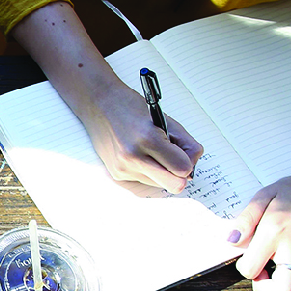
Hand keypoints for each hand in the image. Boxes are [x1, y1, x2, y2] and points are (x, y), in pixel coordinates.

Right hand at [84, 81, 204, 195]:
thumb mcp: (165, 119)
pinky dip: (147, 169)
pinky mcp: (117, 174)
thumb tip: (192, 165)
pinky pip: (144, 180)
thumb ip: (185, 143)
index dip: (188, 161)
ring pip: (159, 184)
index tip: (184, 153)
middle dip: (178, 174)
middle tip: (174, 159)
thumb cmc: (131, 107)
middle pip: (174, 185)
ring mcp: (123, 168)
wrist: (99, 104)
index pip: (183, 168)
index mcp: (148, 139)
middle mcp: (133, 157)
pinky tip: (138, 153)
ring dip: (161, 171)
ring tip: (151, 151)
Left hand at [227, 165, 290, 290]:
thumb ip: (246, 219)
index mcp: (274, 232)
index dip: (244, 268)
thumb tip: (232, 240)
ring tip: (279, 274)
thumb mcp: (265, 195)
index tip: (247, 258)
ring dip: (289, 288)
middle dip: (267, 289)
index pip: (252, 268)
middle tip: (262, 274)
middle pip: (283, 288)